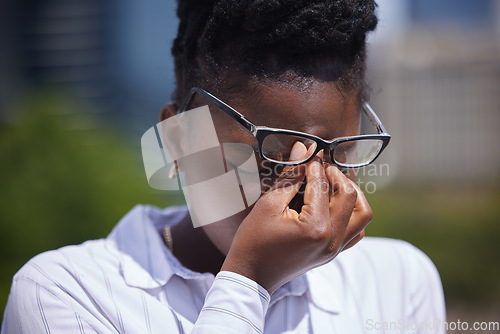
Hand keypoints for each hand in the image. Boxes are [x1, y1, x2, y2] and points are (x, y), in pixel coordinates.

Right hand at [221, 142, 372, 293]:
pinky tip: (334, 205)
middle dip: (336, 176)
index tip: (311, 151)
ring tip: (332, 184)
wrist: (251, 275)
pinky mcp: (333, 254)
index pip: (323, 185)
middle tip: (320, 167)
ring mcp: (335, 249)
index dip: (316, 163)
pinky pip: (356, 232)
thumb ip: (290, 176)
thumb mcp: (268, 204)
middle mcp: (332, 240)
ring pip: (362, 215)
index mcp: (316, 227)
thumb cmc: (254, 241)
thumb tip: (303, 149)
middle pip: (350, 196)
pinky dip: (352, 214)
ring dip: (351, 195)